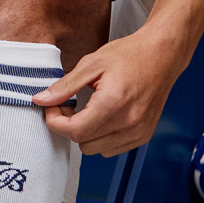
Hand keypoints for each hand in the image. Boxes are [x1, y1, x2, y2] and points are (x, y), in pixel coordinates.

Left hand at [33, 30, 181, 155]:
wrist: (162, 55)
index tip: (52, 107)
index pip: (74, 131)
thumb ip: (65, 85)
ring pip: (96, 149)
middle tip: (69, 105)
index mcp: (113, 103)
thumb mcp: (92, 63)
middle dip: (69, 126)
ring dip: (86, 133)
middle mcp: (128, 123)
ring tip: (88, 109)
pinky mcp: (143, 136)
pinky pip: (112, 148)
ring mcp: (138, 132)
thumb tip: (41, 100)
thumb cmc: (130, 55)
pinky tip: (103, 116)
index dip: (55, 121)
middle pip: (83, 143)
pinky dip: (102, 137)